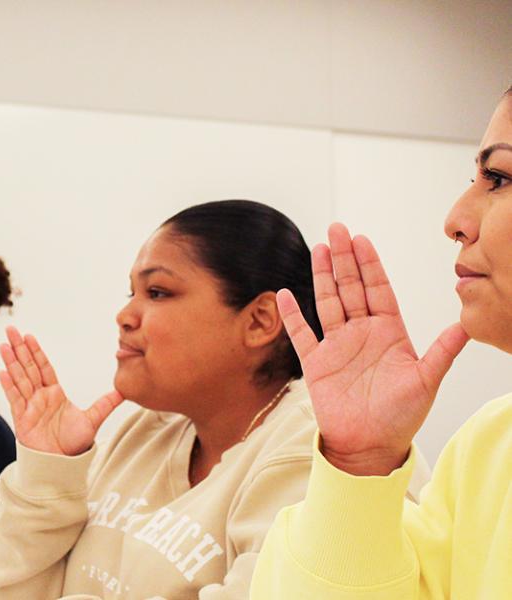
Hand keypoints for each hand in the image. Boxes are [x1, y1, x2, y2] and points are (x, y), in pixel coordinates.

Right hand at [0, 326, 122, 455]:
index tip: (29, 336)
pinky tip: (2, 371)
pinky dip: (8, 385)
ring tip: (3, 345)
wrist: (61, 465)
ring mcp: (29, 407)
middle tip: (10, 329)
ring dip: (11, 361)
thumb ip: (105, 404)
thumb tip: (124, 391)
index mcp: (54, 393)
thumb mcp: (93, 420)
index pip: (43, 367)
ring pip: (19, 379)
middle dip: (19, 348)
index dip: (36, 351)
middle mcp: (40, 397)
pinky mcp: (22, 419)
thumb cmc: (73, 444)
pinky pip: (15, 399)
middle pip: (28, 367)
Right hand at [278, 223, 468, 475]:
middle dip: (344, 259)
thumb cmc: (401, 417)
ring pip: (327, 302)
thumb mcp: (426, 381)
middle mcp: (361, 333)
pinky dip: (292, 315)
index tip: (362, 240)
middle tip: (337, 230)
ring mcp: (337, 346)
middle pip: (351, 288)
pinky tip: (285, 294)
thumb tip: (466, 324)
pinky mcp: (316, 363)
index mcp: (389, 333)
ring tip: (318, 248)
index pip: (378, 289)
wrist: (370, 446)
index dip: (370, 265)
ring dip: (322, 276)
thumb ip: (443, 351)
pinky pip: (301, 334)